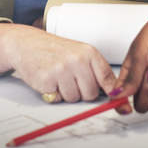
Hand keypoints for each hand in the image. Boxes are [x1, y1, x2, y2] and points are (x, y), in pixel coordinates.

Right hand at [0, 23, 115, 102]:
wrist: (27, 43)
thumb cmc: (55, 51)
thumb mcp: (79, 54)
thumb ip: (96, 71)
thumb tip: (115, 94)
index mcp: (89, 52)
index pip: (108, 79)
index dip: (113, 94)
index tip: (120, 104)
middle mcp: (77, 60)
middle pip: (91, 94)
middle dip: (82, 93)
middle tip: (70, 79)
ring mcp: (62, 69)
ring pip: (74, 99)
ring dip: (66, 93)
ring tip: (58, 77)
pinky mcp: (47, 79)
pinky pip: (58, 99)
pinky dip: (53, 94)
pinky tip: (49, 80)